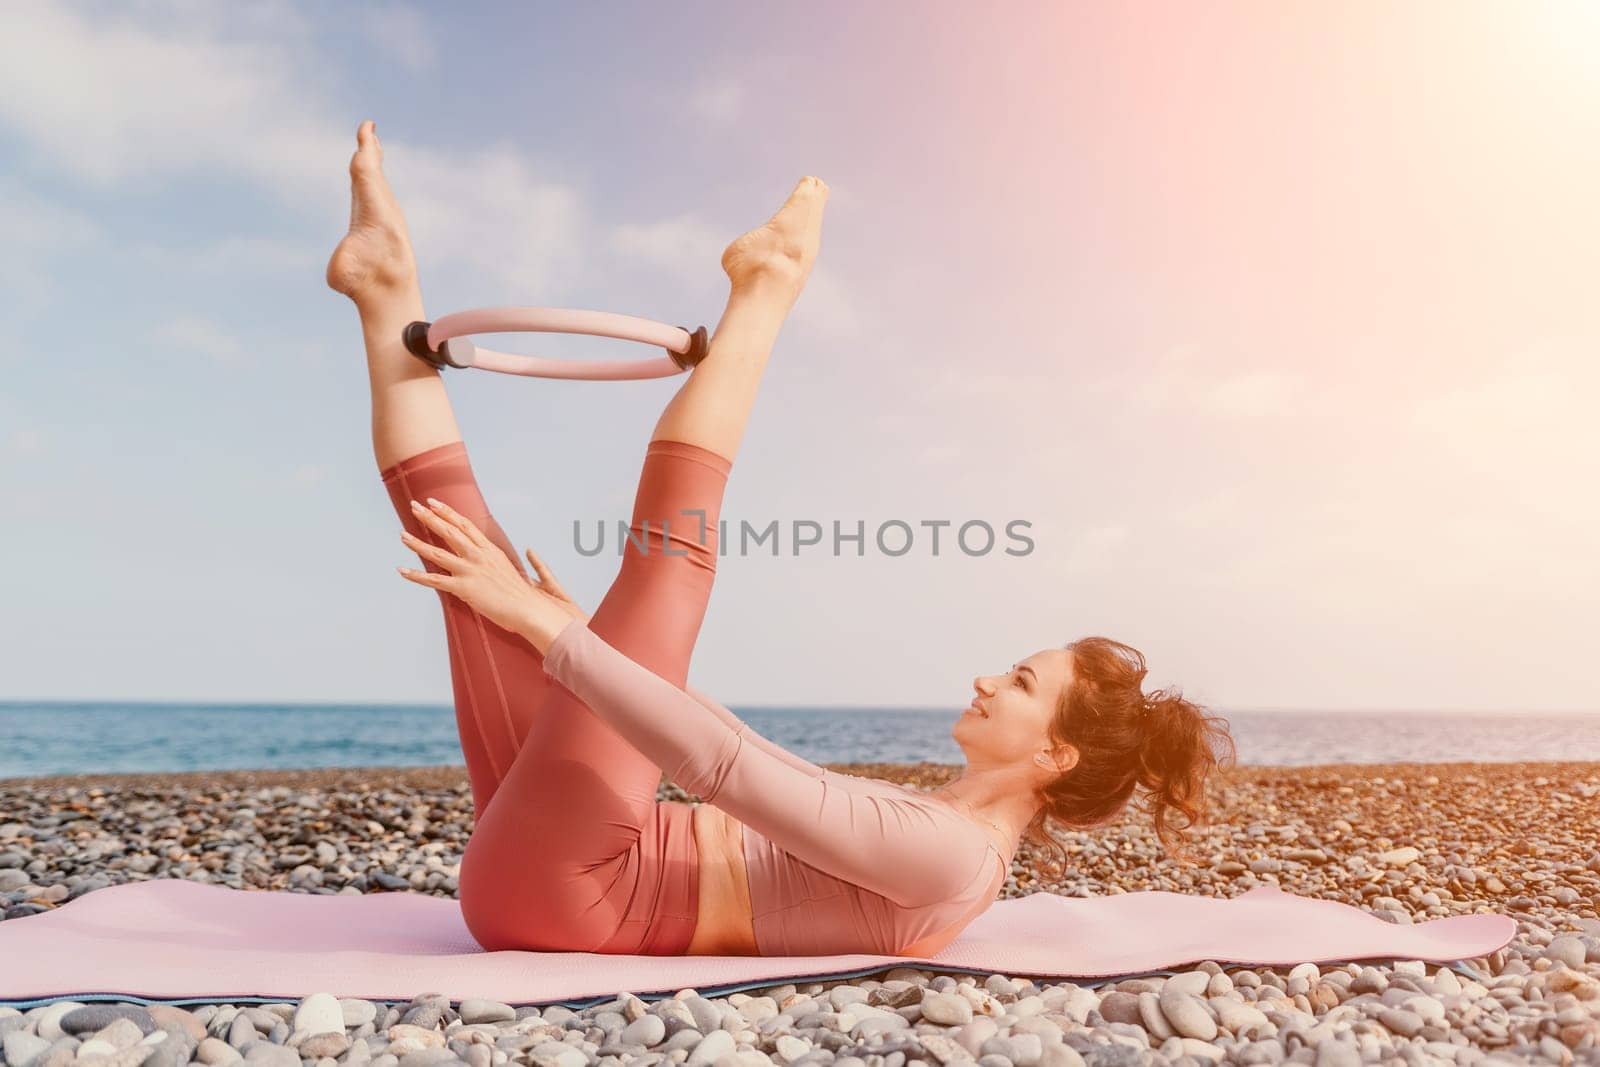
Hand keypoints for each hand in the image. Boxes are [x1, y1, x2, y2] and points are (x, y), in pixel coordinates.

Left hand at [396, 498, 577, 651]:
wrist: (527, 608)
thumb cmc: (521, 594)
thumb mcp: (508, 570)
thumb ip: (495, 562)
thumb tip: (489, 561)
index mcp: (489, 550)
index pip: (465, 525)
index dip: (448, 512)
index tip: (435, 503)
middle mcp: (478, 556)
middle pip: (449, 531)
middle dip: (430, 517)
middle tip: (414, 506)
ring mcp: (470, 571)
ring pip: (437, 553)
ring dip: (417, 543)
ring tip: (402, 535)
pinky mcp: (463, 588)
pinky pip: (434, 581)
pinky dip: (416, 576)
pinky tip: (402, 570)